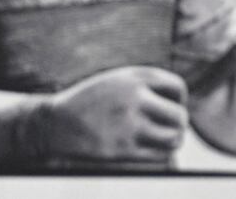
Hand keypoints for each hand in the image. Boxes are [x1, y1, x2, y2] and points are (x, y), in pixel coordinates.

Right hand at [41, 66, 188, 162]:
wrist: (54, 123)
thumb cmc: (92, 102)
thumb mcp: (118, 80)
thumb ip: (147, 85)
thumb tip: (182, 102)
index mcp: (135, 78)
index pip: (178, 88)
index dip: (179, 100)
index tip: (170, 107)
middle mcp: (135, 98)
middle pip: (180, 116)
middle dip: (179, 124)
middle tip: (171, 128)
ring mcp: (129, 124)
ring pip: (173, 138)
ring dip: (173, 141)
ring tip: (165, 141)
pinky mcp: (122, 149)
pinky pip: (158, 156)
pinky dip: (162, 156)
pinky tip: (153, 152)